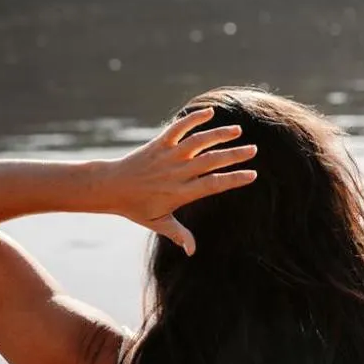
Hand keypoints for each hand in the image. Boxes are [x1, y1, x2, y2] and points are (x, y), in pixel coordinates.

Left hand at [103, 106, 257, 254]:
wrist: (110, 187)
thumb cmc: (135, 207)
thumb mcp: (158, 223)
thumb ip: (178, 234)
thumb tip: (193, 251)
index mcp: (181, 192)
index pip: (214, 184)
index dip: (234, 179)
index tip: (252, 174)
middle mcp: (177, 172)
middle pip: (211, 161)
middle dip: (234, 155)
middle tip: (253, 150)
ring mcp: (168, 156)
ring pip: (198, 142)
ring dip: (219, 134)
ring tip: (238, 130)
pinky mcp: (158, 143)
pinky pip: (178, 128)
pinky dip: (193, 119)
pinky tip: (210, 112)